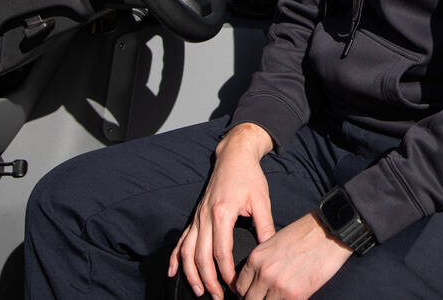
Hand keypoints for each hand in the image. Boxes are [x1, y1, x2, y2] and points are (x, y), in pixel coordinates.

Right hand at [168, 123, 275, 297]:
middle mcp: (205, 217)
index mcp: (222, 213)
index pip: (220, 251)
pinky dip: (175, 258)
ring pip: (187, 252)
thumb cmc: (249, 177)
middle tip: (217, 297)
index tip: (234, 286)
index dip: (226, 272)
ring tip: (200, 291)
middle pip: (201, 257)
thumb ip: (265, 226)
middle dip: (209, 280)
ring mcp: (197, 217)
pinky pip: (181, 240)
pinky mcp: (195, 216)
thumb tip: (269, 250)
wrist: (234, 156)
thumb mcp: (262, 200)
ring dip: (191, 274)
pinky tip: (173, 272)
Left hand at [233, 212, 352, 299]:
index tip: (253, 294)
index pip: (240, 287)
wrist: (330, 231)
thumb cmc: (306, 233)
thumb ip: (263, 261)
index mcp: (257, 257)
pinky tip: (292, 296)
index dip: (246, 293)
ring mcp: (278, 285)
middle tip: (267, 297)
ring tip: (280, 297)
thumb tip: (259, 278)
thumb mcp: (275, 241)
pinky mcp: (295, 295)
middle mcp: (264, 273)